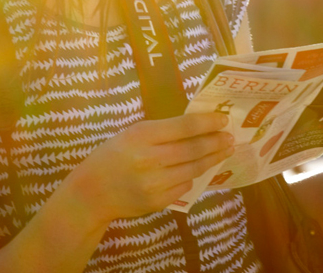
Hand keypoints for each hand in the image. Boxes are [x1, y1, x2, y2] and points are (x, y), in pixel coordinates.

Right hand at [78, 112, 234, 220]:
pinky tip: (200, 169)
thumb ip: (162, 130)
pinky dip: (193, 176)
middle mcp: (149, 159)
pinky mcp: (157, 202)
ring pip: (193, 169)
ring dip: (212, 159)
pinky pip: (184, 186)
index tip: (224, 119)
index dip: (207, 123)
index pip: (184, 127)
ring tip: (224, 151)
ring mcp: (154, 183)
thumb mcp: (132, 133)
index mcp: (141, 135)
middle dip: (216, 143)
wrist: (91, 192)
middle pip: (193, 150)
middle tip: (231, 138)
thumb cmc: (113, 155)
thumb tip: (198, 126)